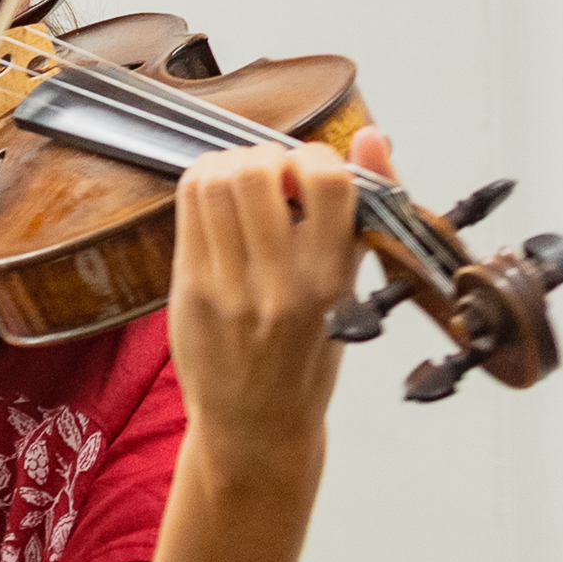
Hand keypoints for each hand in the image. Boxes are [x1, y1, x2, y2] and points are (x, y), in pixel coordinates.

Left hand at [165, 125, 390, 461]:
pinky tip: (219, 206)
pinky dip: (204, 186)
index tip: (312, 175)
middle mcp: (280, 283)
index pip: (328, 181)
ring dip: (229, 166)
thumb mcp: (350, 288)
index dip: (316, 157)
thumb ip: (359, 210)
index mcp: (332, 281)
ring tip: (243, 190)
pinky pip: (188, 205)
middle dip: (265, 158)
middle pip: (257, 171)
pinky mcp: (188, 288)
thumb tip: (374, 135)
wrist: (257, 426)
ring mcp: (228, 286)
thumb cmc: (308, 356)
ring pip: (213, 180)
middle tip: (272, 181)